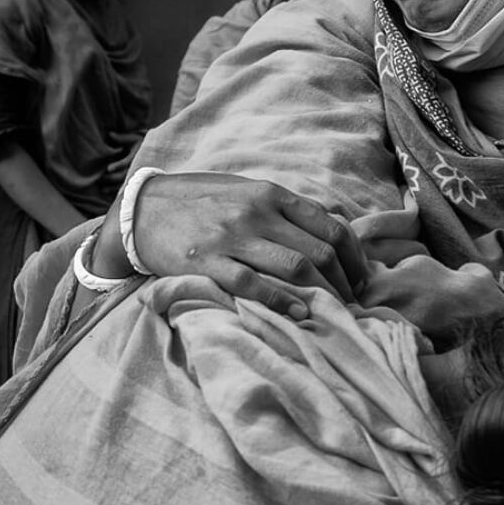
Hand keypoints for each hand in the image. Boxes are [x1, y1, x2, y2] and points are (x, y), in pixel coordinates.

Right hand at [131, 172, 366, 317]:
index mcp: (271, 193)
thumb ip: (285, 209)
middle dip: (345, 282)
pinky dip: (282, 301)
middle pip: (320, 250)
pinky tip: (299, 313)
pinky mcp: (207, 263)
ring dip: (323, 294)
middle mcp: (257, 212)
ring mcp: (232, 237)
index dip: (354, 257)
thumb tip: (332, 230)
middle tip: (353, 302)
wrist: (142, 209)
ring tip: (333, 311)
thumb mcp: (247, 191)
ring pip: (295, 267)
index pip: (331, 225)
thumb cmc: (202, 202)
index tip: (361, 277)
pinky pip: (253, 285)